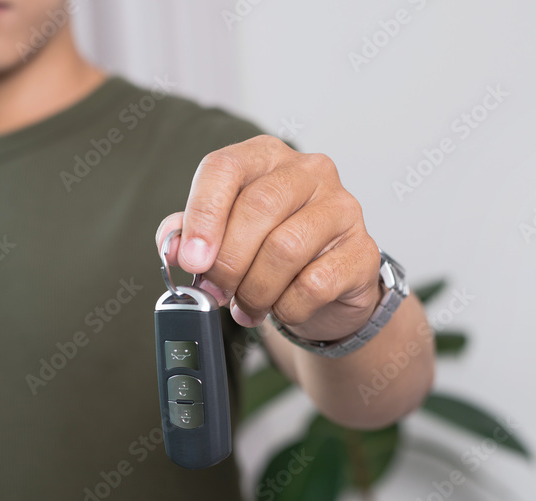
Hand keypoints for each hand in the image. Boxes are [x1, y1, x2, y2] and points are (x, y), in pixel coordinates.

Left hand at [156, 135, 381, 341]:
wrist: (326, 290)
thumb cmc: (268, 254)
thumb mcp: (223, 238)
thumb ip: (190, 236)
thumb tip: (172, 248)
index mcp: (265, 157)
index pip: (225, 167)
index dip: (202, 215)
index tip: (191, 260)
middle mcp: (308, 172)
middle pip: (258, 208)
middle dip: (228, 261)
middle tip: (215, 292)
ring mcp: (342, 208)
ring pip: (285, 248)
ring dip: (255, 289)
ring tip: (246, 307)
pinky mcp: (362, 250)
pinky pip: (314, 283)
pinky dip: (287, 307)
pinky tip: (280, 309)